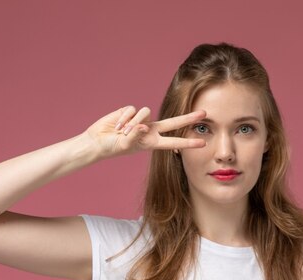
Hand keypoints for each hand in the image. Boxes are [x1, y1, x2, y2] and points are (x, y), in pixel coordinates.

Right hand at [83, 105, 206, 158]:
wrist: (97, 141)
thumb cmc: (111, 147)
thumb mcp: (125, 145)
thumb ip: (135, 135)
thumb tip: (143, 125)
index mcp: (151, 142)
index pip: (173, 142)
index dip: (187, 142)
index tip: (202, 143)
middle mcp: (149, 130)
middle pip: (173, 122)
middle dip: (188, 118)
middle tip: (204, 113)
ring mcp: (140, 120)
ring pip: (145, 113)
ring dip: (131, 122)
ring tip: (121, 131)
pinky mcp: (130, 111)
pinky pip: (132, 110)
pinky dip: (123, 118)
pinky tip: (116, 125)